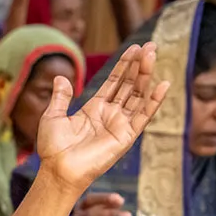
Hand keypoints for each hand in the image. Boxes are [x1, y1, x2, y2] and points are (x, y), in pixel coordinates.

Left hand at [36, 43, 169, 195]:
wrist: (57, 170)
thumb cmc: (53, 148)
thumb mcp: (53, 116)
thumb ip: (60, 97)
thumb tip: (60, 77)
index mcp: (94, 109)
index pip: (114, 82)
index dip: (124, 65)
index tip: (134, 48)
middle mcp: (110, 115)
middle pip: (129, 85)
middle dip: (139, 65)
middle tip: (150, 45)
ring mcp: (119, 125)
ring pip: (138, 95)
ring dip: (145, 75)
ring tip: (152, 54)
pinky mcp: (125, 137)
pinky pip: (143, 117)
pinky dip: (154, 102)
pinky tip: (163, 85)